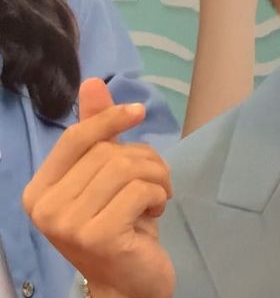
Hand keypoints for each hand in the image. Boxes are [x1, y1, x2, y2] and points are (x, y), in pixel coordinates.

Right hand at [22, 79, 175, 297]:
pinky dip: (159, 195)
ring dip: (157, 177)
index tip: (139, 111)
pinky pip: (142, 190)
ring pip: (127, 168)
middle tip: (154, 184)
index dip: (109, 118)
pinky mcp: (98, 235)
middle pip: (108, 152)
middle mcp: (45, 208)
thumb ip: (96, 133)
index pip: (75, 138)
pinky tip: (154, 214)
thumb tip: (91, 82)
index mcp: (39, 190)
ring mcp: (68, 224)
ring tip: (155, 198)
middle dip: (145, 160)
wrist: (128, 283)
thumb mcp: (106, 176)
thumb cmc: (119, 225)